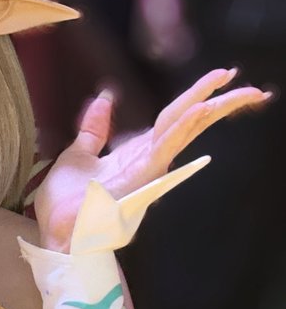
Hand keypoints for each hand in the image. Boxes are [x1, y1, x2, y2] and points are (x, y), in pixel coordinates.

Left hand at [35, 69, 270, 251]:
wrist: (59, 231)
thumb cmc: (68, 201)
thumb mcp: (79, 153)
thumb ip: (95, 127)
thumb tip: (106, 96)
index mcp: (138, 150)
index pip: (174, 116)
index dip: (197, 95)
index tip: (222, 76)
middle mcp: (151, 157)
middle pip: (190, 120)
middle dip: (220, 100)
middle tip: (248, 82)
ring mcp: (150, 167)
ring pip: (186, 129)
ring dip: (213, 107)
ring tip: (240, 88)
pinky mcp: (142, 176)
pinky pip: (166, 146)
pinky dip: (182, 126)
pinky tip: (198, 108)